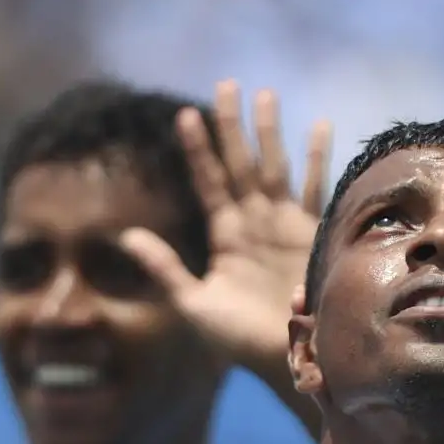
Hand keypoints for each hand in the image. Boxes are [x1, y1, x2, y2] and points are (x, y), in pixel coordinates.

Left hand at [119, 80, 331, 369]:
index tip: (185, 115)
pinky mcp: (316, 234)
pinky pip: (316, 187)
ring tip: (265, 94)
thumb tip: (125, 234)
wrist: (288, 359)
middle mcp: (254, 223)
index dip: (197, 150)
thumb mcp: (193, 304)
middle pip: (241, 163)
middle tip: (226, 83)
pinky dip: (316, 158)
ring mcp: (286, 225)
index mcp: (225, 236)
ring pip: (274, 166)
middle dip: (233, 125)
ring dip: (270, 132)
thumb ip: (164, 268)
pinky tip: (318, 125)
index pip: (208, 182)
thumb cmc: (239, 339)